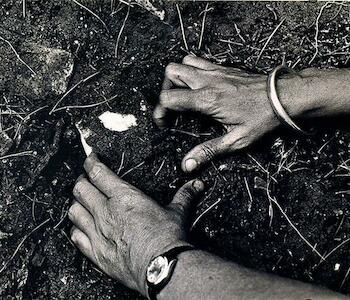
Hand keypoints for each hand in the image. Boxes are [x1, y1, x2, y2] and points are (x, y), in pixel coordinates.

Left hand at [68, 154, 203, 295]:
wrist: (160, 267)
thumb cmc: (167, 238)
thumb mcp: (177, 213)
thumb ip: (184, 196)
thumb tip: (196, 185)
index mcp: (124, 197)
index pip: (98, 172)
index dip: (90, 162)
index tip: (90, 158)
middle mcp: (106, 212)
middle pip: (81, 189)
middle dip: (81, 180)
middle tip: (85, 178)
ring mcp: (98, 232)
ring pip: (74, 211)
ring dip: (76, 203)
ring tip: (82, 201)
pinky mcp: (96, 252)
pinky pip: (76, 237)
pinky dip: (76, 229)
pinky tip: (80, 228)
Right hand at [153, 55, 305, 172]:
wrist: (284, 96)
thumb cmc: (262, 118)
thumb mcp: (236, 140)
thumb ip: (208, 151)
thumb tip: (188, 165)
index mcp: (206, 100)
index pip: (169, 98)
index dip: (160, 112)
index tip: (164, 123)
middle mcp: (207, 81)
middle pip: (171, 72)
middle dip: (165, 90)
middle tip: (173, 106)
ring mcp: (215, 71)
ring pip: (183, 62)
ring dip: (177, 77)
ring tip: (183, 94)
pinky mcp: (223, 68)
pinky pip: (198, 60)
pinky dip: (191, 69)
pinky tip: (199, 85)